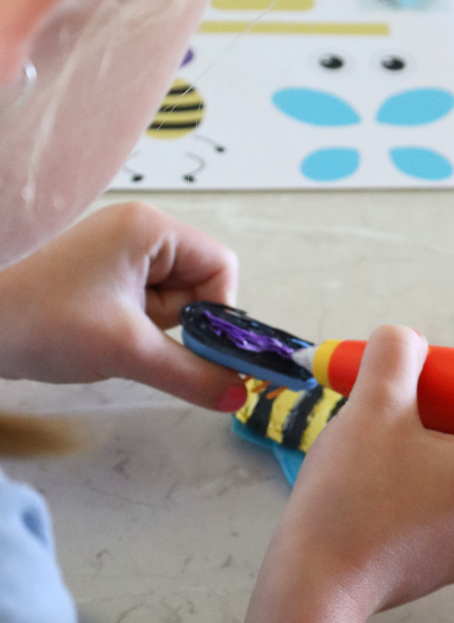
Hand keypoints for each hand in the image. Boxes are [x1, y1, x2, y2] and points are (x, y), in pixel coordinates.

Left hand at [0, 201, 246, 410]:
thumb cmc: (44, 323)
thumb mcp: (128, 351)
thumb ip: (193, 374)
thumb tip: (240, 395)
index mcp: (150, 228)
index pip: (220, 266)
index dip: (219, 310)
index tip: (197, 345)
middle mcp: (139, 231)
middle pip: (200, 282)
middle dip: (182, 321)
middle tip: (144, 339)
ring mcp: (120, 252)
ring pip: (175, 298)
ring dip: (157, 328)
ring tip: (117, 336)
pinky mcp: (105, 275)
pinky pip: (148, 303)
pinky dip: (140, 328)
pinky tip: (108, 336)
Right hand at [269, 325, 453, 616]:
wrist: (316, 587)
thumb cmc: (356, 497)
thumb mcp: (373, 408)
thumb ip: (395, 357)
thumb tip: (405, 340)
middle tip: (426, 405)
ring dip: (447, 454)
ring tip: (392, 442)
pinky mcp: (444, 566)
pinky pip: (453, 511)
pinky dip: (430, 488)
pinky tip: (382, 480)